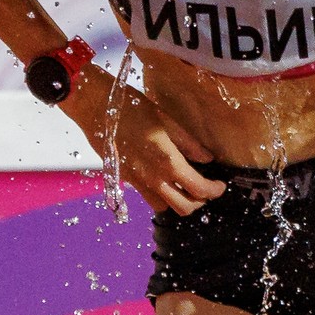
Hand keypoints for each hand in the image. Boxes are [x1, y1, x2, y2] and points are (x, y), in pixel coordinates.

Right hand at [63, 67, 226, 214]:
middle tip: (205, 187)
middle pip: (184, 208)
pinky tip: (164, 179)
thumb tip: (207, 157)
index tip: (220, 184)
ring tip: (184, 186)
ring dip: (178, 202)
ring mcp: (137, 182)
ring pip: (164, 208)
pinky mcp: (125, 180)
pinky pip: (148, 198)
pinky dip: (161, 196)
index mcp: (168, 161)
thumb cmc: (130, 106)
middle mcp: (153, 178)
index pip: (199, 188)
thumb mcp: (166, 119)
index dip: (214, 190)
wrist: (94, 106)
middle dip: (200, 201)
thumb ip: (188, 142)